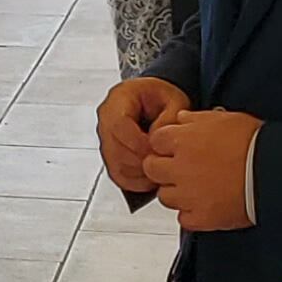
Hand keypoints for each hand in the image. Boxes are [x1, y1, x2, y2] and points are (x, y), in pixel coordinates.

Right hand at [97, 78, 185, 194]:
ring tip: (160, 169)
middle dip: (140, 161)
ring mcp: (106, 140)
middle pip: (114, 148)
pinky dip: (136, 182)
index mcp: (119, 98)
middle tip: (162, 163)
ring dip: (140, 173)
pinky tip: (153, 177)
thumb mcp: (174, 100)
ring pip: (115, 165)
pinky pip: (118, 176)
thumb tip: (157, 140)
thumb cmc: (163, 100)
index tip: (157, 150)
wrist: (157, 104)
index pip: (118, 124)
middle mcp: (107, 119)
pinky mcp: (111, 157)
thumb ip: (169, 118)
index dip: (137, 141)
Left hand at [146, 106, 262, 231]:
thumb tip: (182, 119)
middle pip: (153, 169)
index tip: (172, 148)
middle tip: (178, 168)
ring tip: (194, 188)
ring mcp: (189, 195)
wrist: (273, 172)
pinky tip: (204, 205)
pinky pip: (184, 219)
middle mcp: (180, 168)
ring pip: (165, 196)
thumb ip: (197, 119)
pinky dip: (191, 214)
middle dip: (162, 167)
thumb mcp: (225, 119)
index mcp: (183, 140)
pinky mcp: (202, 217)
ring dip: (175, 192)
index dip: (164, 144)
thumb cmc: (254, 143)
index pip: (155, 141)